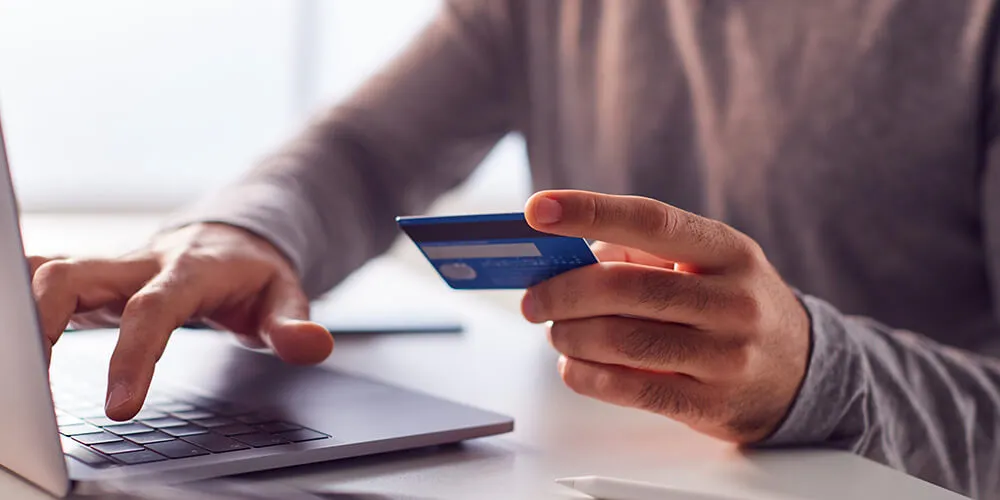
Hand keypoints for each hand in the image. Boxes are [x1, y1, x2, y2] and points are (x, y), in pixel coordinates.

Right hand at [28, 223, 332, 420]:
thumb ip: (292, 323)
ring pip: (50, 274)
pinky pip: (47, 282)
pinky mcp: (96, 278)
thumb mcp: (284, 295)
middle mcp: (141, 263)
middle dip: (44, 321)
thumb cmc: (253, 273)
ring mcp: (113, 268)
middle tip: (36, 384)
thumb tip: (313, 345)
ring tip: (22, 372)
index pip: (153, 310)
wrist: (234, 236)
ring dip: (26, 315)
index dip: (133, 357)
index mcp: (190, 271)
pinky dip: (26, 306)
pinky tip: (21, 345)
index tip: (120, 408)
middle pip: (75, 276)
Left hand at [522, 190, 809, 442]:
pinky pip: (630, 389)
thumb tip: (567, 262)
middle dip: (562, 293)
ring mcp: (726, 355)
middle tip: (534, 300)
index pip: (651, 220)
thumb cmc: (733, 307)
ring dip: (570, 336)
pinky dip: (587, 376)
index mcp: (727, 250)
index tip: (537, 210)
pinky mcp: (711, 403)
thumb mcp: (706, 264)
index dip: (589, 211)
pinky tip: (573, 365)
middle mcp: (732, 300)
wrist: (802, 373)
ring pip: (621, 341)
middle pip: (624, 288)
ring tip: (556, 332)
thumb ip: (640, 255)